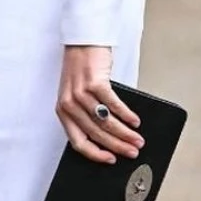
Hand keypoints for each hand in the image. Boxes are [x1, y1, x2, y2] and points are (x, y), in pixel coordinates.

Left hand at [57, 45, 143, 164]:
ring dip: (125, 133)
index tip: (111, 159)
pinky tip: (135, 121)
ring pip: (106, 122)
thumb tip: (109, 136)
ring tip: (137, 138)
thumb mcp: (76, 93)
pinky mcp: (95, 83)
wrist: (83, 40)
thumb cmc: (81, 68)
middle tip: (132, 151)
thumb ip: (85, 113)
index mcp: (63, 110)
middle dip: (117, 146)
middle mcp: (69, 104)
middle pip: (95, 134)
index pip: (78, 141)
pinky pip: (113, 105)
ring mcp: (81, 93)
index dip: (96, 154)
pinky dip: (126, 115)